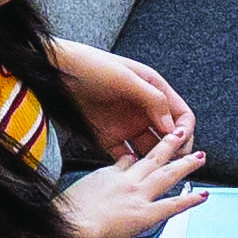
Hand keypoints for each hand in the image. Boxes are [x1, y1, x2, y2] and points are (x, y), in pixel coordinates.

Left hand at [50, 41, 196, 168]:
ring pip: (149, 149)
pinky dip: (130, 165)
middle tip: (170, 164)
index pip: (181, 115)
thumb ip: (152, 99)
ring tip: (152, 172)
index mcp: (153, 89)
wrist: (54, 71)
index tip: (178, 143)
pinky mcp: (108, 137)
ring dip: (152, 161)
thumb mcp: (125, 78)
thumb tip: (172, 125)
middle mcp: (143, 109)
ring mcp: (126, 124)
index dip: (184, 131)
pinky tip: (130, 171)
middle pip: (168, 136)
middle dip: (172, 151)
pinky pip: (125, 156)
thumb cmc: (89, 65)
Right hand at [53, 140, 209, 237]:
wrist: (75, 225)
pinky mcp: (147, 214)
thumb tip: (90, 186)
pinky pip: (174, 204)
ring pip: (168, 174)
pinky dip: (190, 199)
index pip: (126, 160)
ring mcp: (139, 195)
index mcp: (107, 174)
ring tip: (201, 157)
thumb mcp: (73, 191)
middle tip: (182, 136)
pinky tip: (203, 195)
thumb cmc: (68, 214)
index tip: (142, 154)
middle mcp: (127, 180)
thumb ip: (85, 187)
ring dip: (186, 164)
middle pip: (152, 158)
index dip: (136, 156)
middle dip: (169, 146)